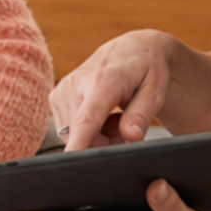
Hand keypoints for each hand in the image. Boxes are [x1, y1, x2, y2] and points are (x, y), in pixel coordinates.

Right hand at [51, 29, 178, 150]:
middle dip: (104, 144)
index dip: (79, 142)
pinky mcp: (56, 97)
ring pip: (74, 136)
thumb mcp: (155, 91)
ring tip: (115, 119)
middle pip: (82, 136)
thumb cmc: (146, 69)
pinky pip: (69, 130)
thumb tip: (131, 136)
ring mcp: (63, 90)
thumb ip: (141, 114)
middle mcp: (76, 83)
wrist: (133, 50)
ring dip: (95, 137)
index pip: (86, 118)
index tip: (71, 161)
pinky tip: (101, 116)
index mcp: (103, 80)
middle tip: (126, 128)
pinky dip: (86, 130)